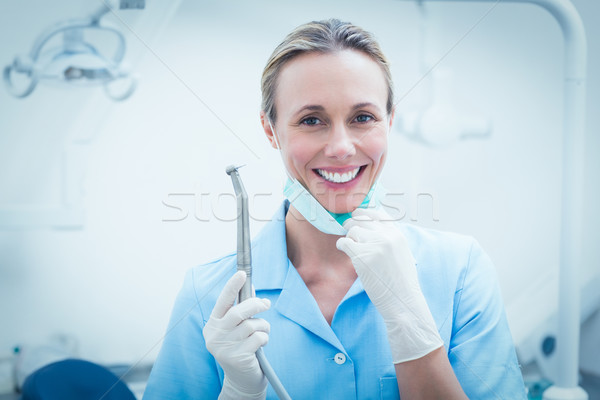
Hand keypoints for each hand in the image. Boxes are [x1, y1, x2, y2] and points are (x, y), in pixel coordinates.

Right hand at [203, 271, 270, 398]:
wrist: (242, 379)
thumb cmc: (241, 347)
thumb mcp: (238, 328)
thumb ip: (241, 310)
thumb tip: (250, 288)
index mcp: (213, 324)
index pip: (222, 301)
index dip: (232, 286)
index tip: (242, 273)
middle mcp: (214, 335)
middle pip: (239, 312)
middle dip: (256, 305)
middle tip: (266, 304)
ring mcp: (224, 348)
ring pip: (252, 325)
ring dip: (263, 326)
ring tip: (263, 333)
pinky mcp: (237, 357)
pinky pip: (258, 338)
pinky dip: (264, 339)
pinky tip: (260, 346)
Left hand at [336, 208, 442, 363]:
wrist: (403, 301)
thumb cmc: (402, 284)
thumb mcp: (402, 255)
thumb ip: (390, 241)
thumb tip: (373, 232)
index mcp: (398, 235)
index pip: (379, 214)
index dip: (366, 214)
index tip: (358, 216)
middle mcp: (387, 236)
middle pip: (362, 219)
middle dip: (353, 223)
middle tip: (348, 229)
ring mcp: (374, 245)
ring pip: (353, 229)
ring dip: (349, 236)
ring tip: (351, 246)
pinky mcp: (362, 256)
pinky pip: (344, 242)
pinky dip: (341, 245)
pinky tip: (343, 249)